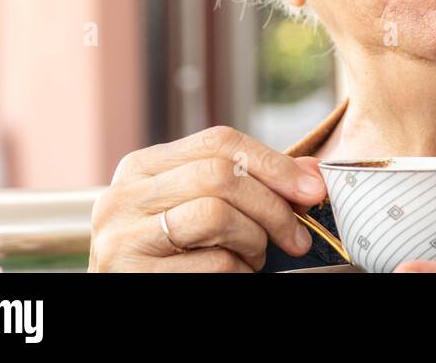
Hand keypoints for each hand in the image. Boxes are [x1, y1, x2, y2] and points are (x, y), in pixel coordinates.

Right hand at [88, 125, 326, 271]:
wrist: (123, 294)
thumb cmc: (170, 251)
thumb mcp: (198, 206)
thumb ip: (247, 183)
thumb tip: (311, 174)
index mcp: (143, 167)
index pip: (219, 141)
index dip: (275, 164)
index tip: (312, 191)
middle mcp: (125, 196)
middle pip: (221, 176)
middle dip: (273, 207)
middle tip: (296, 238)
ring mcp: (123, 238)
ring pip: (215, 215)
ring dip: (254, 241)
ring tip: (255, 258)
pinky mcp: (133, 275)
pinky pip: (212, 264)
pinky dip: (239, 271)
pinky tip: (236, 274)